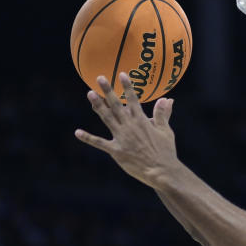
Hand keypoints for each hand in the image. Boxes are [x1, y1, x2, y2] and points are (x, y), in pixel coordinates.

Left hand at [75, 73, 179, 188]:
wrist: (161, 170)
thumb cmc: (165, 151)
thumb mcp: (166, 131)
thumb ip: (163, 114)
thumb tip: (168, 99)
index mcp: (142, 121)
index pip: (133, 99)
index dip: (127, 86)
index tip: (121, 74)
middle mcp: (130, 126)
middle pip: (116, 105)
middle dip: (108, 91)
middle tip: (100, 78)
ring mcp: (121, 137)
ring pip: (107, 118)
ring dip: (98, 106)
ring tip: (90, 93)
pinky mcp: (116, 151)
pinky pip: (99, 143)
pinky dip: (88, 138)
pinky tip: (78, 132)